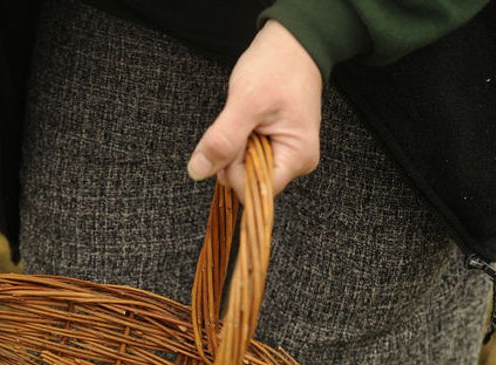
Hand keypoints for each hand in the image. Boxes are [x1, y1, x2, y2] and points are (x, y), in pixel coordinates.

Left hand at [187, 20, 323, 195]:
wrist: (292, 44)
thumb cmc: (277, 67)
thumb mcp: (245, 103)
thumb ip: (223, 140)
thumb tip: (198, 171)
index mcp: (296, 158)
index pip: (254, 190)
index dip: (234, 169)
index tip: (235, 138)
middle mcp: (296, 163)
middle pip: (249, 181)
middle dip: (234, 156)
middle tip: (242, 122)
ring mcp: (287, 155)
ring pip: (246, 168)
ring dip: (236, 146)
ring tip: (248, 117)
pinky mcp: (277, 146)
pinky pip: (249, 156)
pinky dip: (241, 140)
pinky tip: (249, 121)